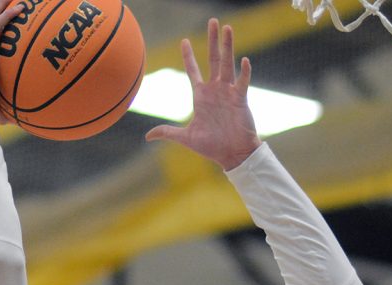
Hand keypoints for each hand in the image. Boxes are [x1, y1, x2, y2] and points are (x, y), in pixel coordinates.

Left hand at [146, 20, 260, 170]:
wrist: (232, 155)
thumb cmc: (211, 146)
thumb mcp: (186, 138)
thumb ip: (167, 132)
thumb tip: (147, 137)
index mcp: (201, 96)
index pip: (193, 71)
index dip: (188, 56)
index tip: (184, 40)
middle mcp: (215, 90)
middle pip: (213, 59)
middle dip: (212, 41)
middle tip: (213, 21)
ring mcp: (228, 92)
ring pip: (227, 64)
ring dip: (227, 46)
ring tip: (227, 28)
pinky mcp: (240, 99)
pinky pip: (242, 82)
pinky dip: (244, 72)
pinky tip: (244, 59)